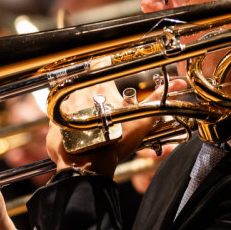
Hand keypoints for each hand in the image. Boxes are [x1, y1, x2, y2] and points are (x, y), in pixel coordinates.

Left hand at [47, 78, 187, 177]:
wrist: (88, 166)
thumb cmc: (114, 142)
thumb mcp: (141, 121)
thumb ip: (158, 100)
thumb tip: (177, 84)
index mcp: (99, 88)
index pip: (101, 63)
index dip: (106, 64)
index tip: (109, 68)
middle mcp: (78, 91)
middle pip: (85, 80)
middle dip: (93, 88)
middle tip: (102, 101)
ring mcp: (63, 106)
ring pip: (70, 95)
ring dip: (78, 102)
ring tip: (89, 116)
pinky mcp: (53, 121)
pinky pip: (58, 115)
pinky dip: (66, 120)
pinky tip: (76, 129)